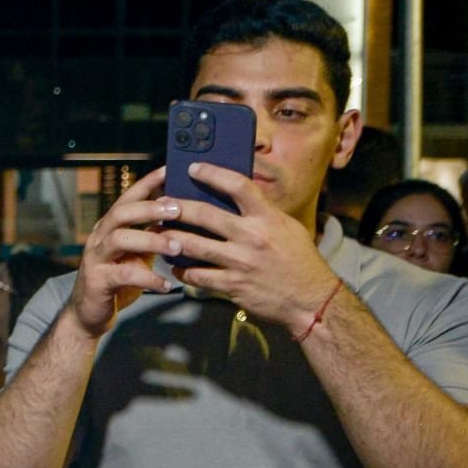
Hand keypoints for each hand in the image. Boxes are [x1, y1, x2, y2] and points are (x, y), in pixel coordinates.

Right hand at [68, 167, 180, 338]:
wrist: (88, 314)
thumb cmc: (117, 281)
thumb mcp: (136, 253)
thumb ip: (151, 235)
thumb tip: (181, 216)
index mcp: (110, 227)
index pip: (128, 198)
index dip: (147, 183)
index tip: (169, 170)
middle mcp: (99, 237)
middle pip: (121, 213)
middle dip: (149, 208)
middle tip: (177, 208)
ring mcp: (96, 258)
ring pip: (120, 239)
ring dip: (151, 240)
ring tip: (176, 246)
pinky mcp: (97, 281)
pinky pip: (124, 275)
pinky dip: (148, 279)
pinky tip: (167, 285)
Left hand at [160, 162, 338, 330]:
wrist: (311, 300)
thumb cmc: (300, 261)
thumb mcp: (288, 228)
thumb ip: (263, 213)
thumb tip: (239, 197)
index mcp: (268, 218)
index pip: (238, 186)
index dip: (213, 174)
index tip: (193, 168)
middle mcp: (252, 237)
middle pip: (205, 215)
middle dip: (178, 207)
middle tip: (161, 204)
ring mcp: (240, 262)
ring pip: (194, 245)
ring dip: (171, 238)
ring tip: (156, 233)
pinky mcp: (232, 285)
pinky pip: (197, 275)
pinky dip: (182, 270)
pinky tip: (175, 266)